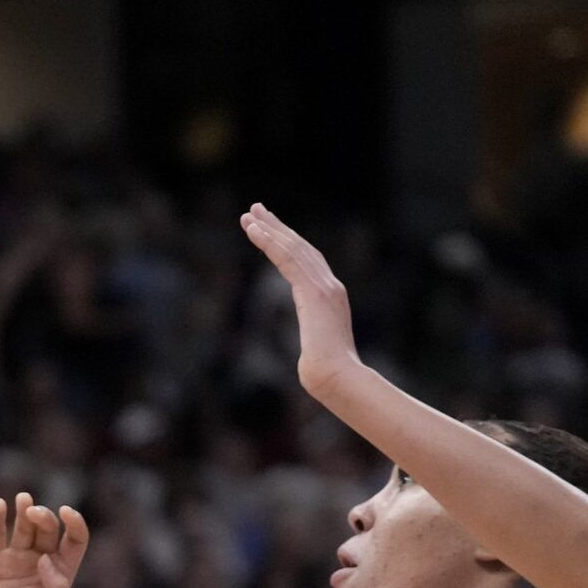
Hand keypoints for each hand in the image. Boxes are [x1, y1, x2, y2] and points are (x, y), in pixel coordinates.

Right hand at [0, 494, 88, 587]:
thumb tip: (45, 560)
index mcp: (60, 573)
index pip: (74, 539)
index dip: (75, 523)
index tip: (66, 513)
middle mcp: (39, 561)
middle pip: (47, 528)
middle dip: (44, 517)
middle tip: (34, 513)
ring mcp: (15, 559)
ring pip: (23, 525)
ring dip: (26, 509)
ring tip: (24, 500)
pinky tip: (0, 505)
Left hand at [239, 204, 359, 396]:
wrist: (338, 378)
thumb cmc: (327, 374)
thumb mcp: (316, 352)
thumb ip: (314, 343)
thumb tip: (310, 359)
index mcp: (331, 297)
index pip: (308, 262)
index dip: (288, 243)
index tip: (270, 229)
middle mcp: (330, 286)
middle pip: (301, 247)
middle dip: (277, 227)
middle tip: (255, 210)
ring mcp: (324, 286)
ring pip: (293, 248)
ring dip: (269, 229)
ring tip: (249, 215)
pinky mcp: (313, 291)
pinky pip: (287, 258)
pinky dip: (269, 242)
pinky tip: (254, 230)